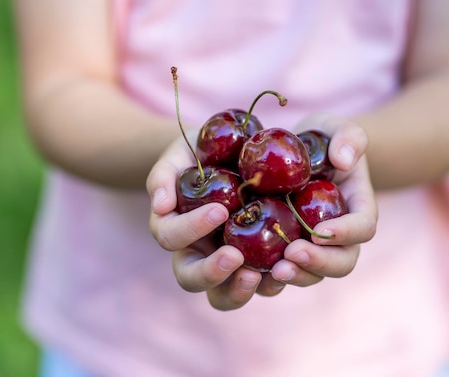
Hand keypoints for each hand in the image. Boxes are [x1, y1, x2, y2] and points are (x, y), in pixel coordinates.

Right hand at [147, 135, 266, 310]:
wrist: (235, 151)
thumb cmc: (201, 153)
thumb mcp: (179, 155)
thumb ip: (164, 176)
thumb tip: (160, 205)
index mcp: (174, 228)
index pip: (171, 237)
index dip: (191, 228)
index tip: (219, 210)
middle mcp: (197, 253)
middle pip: (191, 280)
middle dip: (211, 273)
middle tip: (235, 257)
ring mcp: (227, 263)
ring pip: (224, 297)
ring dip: (240, 290)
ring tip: (261, 274)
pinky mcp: (257, 264)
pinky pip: (262, 285)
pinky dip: (274, 282)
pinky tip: (288, 269)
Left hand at [267, 115, 377, 286]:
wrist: (297, 154)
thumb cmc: (321, 138)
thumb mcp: (335, 127)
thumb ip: (348, 137)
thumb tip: (344, 161)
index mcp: (357, 207)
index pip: (363, 227)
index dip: (346, 233)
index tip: (319, 230)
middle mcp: (341, 235)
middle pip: (342, 262)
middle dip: (319, 263)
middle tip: (292, 254)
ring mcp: (314, 246)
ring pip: (314, 273)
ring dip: (297, 276)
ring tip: (273, 270)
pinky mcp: (288, 251)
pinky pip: (285, 271)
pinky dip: (271, 279)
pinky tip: (252, 272)